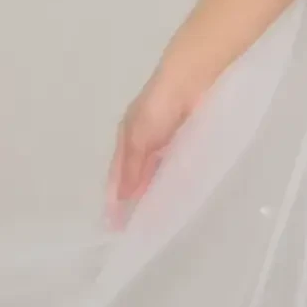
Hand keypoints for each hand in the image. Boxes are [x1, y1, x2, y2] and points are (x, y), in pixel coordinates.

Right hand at [103, 61, 202, 228]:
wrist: (191, 77)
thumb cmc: (158, 106)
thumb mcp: (138, 137)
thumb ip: (132, 168)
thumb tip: (122, 199)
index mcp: (127, 139)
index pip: (118, 177)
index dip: (116, 199)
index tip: (115, 227)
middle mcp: (143, 141)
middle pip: (136, 177)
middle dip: (135, 199)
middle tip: (138, 228)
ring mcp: (165, 140)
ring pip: (155, 172)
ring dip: (154, 191)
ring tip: (158, 218)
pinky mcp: (185, 138)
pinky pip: (174, 164)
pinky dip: (172, 179)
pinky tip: (178, 193)